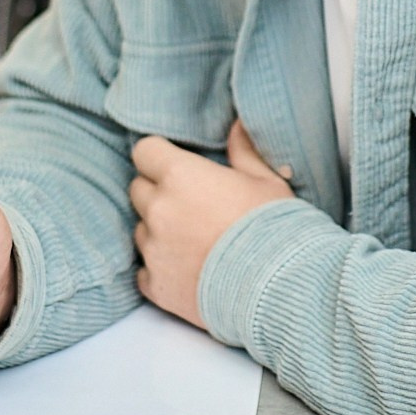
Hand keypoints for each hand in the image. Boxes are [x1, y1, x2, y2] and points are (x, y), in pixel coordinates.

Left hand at [129, 121, 291, 328]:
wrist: (277, 289)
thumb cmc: (276, 230)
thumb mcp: (268, 183)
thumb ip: (245, 152)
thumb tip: (237, 125)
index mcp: (181, 176)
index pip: (145, 152)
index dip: (160, 157)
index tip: (175, 165)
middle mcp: (158, 210)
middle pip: (138, 189)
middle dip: (158, 192)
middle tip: (190, 204)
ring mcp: (153, 250)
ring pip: (141, 230)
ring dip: (158, 231)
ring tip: (194, 241)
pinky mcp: (156, 286)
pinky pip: (145, 271)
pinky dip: (161, 269)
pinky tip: (188, 271)